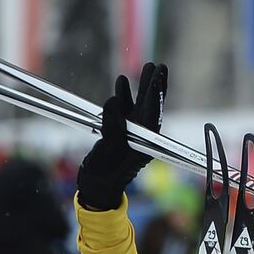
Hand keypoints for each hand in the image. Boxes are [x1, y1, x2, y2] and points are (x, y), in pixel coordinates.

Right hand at [76, 62, 167, 210]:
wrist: (95, 186)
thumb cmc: (104, 174)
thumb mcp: (108, 150)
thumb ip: (112, 126)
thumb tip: (112, 101)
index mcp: (146, 141)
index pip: (153, 113)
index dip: (155, 93)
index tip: (158, 76)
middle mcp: (141, 135)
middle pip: (151, 106)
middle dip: (154, 86)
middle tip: (158, 67)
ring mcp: (130, 133)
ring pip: (139, 105)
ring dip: (140, 88)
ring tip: (145, 68)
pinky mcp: (118, 132)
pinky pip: (123, 111)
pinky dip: (122, 97)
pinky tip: (122, 82)